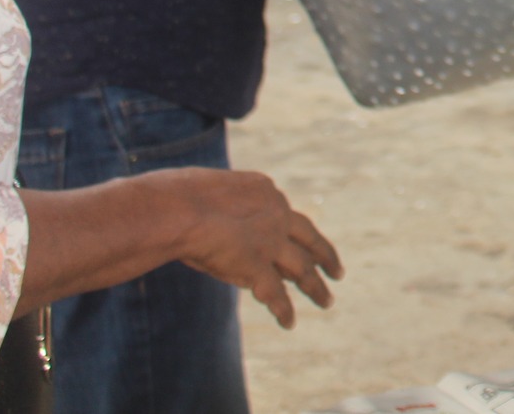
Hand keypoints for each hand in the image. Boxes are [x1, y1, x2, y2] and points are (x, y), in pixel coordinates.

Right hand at [157, 168, 342, 328]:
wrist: (177, 208)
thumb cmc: (175, 196)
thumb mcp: (204, 189)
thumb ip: (215, 204)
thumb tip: (201, 212)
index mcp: (264, 190)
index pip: (283, 213)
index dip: (288, 229)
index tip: (295, 239)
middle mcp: (277, 215)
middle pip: (309, 238)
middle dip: (325, 256)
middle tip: (338, 271)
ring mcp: (271, 242)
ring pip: (303, 269)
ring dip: (316, 288)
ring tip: (328, 302)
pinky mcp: (258, 267)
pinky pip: (276, 295)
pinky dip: (284, 311)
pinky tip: (290, 323)